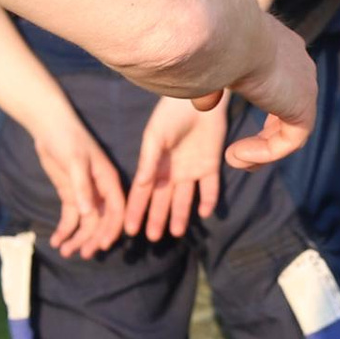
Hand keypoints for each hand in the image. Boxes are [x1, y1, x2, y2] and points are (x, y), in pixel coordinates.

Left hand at [28, 108, 127, 259]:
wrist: (50, 127)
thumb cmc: (67, 139)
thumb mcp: (75, 161)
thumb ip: (81, 187)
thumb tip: (87, 213)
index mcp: (108, 181)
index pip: (116, 210)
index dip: (112, 229)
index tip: (103, 245)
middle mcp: (101, 191)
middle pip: (101, 221)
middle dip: (93, 239)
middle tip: (82, 254)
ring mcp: (86, 195)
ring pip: (86, 223)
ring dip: (78, 239)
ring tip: (65, 251)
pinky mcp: (71, 196)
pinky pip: (71, 218)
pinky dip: (64, 230)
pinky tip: (56, 241)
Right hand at [124, 90, 227, 239]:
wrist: (197, 99)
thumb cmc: (169, 115)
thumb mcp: (154, 138)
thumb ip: (148, 162)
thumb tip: (140, 186)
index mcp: (154, 165)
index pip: (142, 193)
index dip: (135, 211)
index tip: (129, 230)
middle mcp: (171, 172)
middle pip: (162, 200)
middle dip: (156, 219)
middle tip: (152, 238)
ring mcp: (191, 170)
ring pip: (184, 199)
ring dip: (179, 215)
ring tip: (174, 233)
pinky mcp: (210, 165)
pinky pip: (210, 188)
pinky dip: (208, 200)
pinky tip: (204, 213)